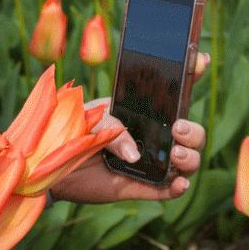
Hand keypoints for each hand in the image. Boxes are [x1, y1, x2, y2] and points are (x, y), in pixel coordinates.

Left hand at [49, 52, 209, 204]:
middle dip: (193, 130)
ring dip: (190, 157)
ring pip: (185, 161)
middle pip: (189, 132)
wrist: (49, 164)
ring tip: (175, 154)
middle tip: (178, 129)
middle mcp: (151, 136)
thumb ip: (112, 126)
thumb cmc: (68, 130)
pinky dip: (178, 187)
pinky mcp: (139, 186)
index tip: (199, 60)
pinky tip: (179, 183)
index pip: (171, 93)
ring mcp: (148, 162)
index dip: (191, 74)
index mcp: (141, 111)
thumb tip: (136, 155)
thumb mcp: (87, 117)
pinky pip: (166, 189)